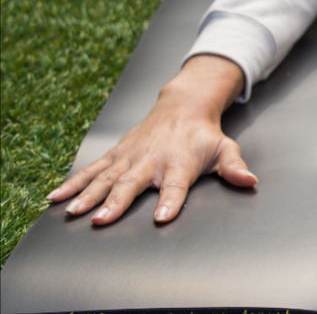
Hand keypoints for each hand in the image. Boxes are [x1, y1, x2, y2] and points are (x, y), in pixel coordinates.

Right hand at [46, 55, 254, 224]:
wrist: (182, 106)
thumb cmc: (204, 135)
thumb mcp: (225, 149)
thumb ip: (235, 167)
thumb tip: (249, 180)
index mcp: (179, 162)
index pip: (176, 186)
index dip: (170, 202)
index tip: (163, 218)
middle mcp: (151, 160)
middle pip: (132, 184)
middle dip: (116, 203)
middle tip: (101, 221)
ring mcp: (129, 157)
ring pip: (105, 178)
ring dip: (87, 196)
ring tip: (72, 213)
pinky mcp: (115, 155)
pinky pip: (91, 170)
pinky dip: (73, 183)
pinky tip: (55, 198)